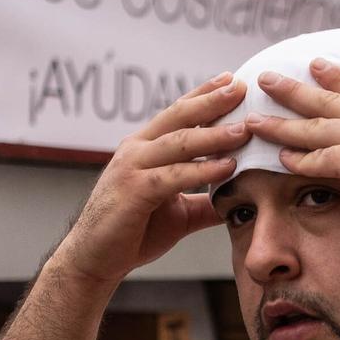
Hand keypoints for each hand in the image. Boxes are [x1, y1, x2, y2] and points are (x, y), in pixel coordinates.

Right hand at [57, 74, 249, 283]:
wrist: (95, 260)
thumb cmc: (133, 233)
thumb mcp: (179, 211)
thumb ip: (206, 200)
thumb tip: (241, 197)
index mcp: (145, 148)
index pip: (178, 113)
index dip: (204, 95)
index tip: (232, 80)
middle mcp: (136, 150)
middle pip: (179, 117)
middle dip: (211, 101)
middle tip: (241, 87)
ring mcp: (132, 167)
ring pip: (179, 143)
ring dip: (214, 135)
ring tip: (245, 129)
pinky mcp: (133, 191)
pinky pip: (173, 176)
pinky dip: (201, 171)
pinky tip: (227, 166)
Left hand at [245, 59, 339, 225]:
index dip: (336, 77)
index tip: (316, 65)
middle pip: (326, 101)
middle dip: (293, 89)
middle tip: (268, 78)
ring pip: (312, 127)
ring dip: (280, 124)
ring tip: (254, 119)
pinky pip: (317, 158)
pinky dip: (297, 158)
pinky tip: (279, 158)